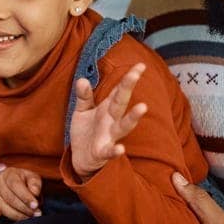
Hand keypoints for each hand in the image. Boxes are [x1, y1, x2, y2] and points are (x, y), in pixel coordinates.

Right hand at [0, 165, 42, 221]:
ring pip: (0, 204)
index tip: (35, 205)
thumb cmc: (24, 182)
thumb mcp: (33, 178)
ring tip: (27, 217)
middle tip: (36, 214)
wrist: (13, 184)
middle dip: (23, 208)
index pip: (16, 185)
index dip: (26, 197)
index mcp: (9, 173)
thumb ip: (35, 184)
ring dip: (15, 214)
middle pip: (9, 197)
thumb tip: (34, 192)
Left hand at [68, 62, 147, 180]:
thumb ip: (84, 96)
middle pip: (121, 102)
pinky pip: (109, 151)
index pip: (120, 90)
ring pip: (123, 126)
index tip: (140, 65)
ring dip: (133, 117)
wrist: (81, 158)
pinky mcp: (102, 153)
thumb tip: (81, 79)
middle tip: (136, 73)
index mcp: (107, 109)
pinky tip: (120, 148)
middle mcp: (112, 121)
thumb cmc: (86, 131)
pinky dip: (115, 151)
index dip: (129, 78)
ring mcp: (109, 136)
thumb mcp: (82, 111)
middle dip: (128, 87)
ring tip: (142, 107)